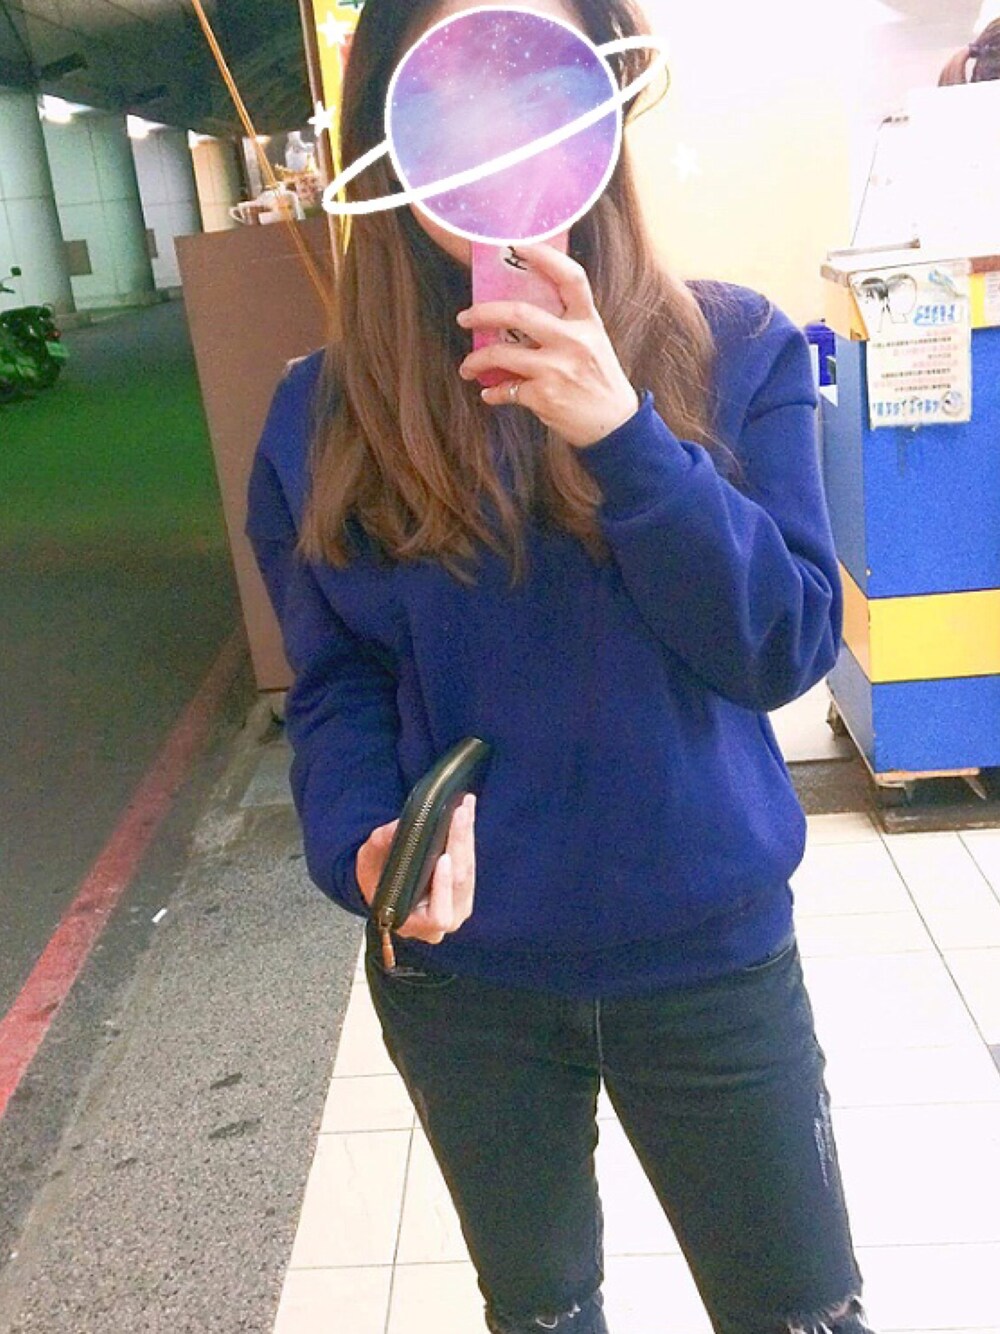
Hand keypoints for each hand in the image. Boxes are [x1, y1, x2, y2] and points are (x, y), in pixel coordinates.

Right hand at [355, 793, 476, 944]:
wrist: (383, 886)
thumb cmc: (374, 879)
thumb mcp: (368, 862)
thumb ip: (380, 845)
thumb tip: (397, 827)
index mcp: (413, 924)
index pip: (437, 915)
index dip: (443, 887)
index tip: (443, 858)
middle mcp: (440, 923)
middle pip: (458, 885)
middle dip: (460, 844)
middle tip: (459, 813)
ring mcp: (456, 909)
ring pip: (468, 873)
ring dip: (467, 837)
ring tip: (465, 808)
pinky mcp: (464, 893)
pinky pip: (470, 866)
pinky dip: (467, 840)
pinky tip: (466, 817)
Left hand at [455, 240, 639, 448]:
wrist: (616, 426)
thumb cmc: (601, 383)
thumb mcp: (594, 344)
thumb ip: (567, 326)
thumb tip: (521, 316)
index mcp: (588, 322)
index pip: (570, 278)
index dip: (544, 257)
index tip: (518, 246)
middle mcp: (573, 341)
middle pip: (519, 313)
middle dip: (483, 313)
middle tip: (465, 317)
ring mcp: (557, 369)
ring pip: (502, 353)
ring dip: (476, 360)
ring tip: (468, 366)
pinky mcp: (543, 396)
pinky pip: (505, 390)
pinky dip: (493, 393)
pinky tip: (490, 394)